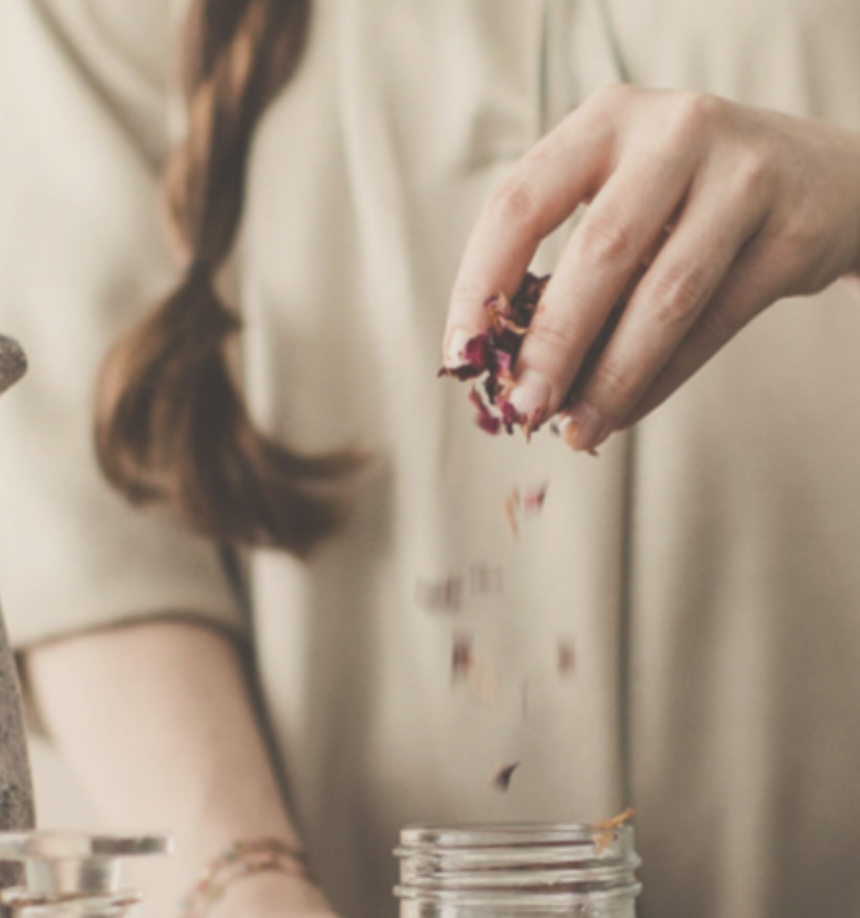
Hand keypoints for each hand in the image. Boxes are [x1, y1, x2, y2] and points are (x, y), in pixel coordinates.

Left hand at [444, 84, 859, 450]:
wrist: (821, 178)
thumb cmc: (685, 202)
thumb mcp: (623, 200)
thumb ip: (568, 269)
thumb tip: (507, 378)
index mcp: (607, 121)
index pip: (520, 202)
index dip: (480, 282)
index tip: (462, 354)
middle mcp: (676, 133)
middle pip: (598, 252)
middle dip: (552, 344)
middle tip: (522, 410)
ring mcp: (742, 176)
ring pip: (663, 297)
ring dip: (611, 378)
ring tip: (576, 431)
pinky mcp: (790, 231)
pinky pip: (713, 325)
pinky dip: (661, 381)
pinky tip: (623, 413)